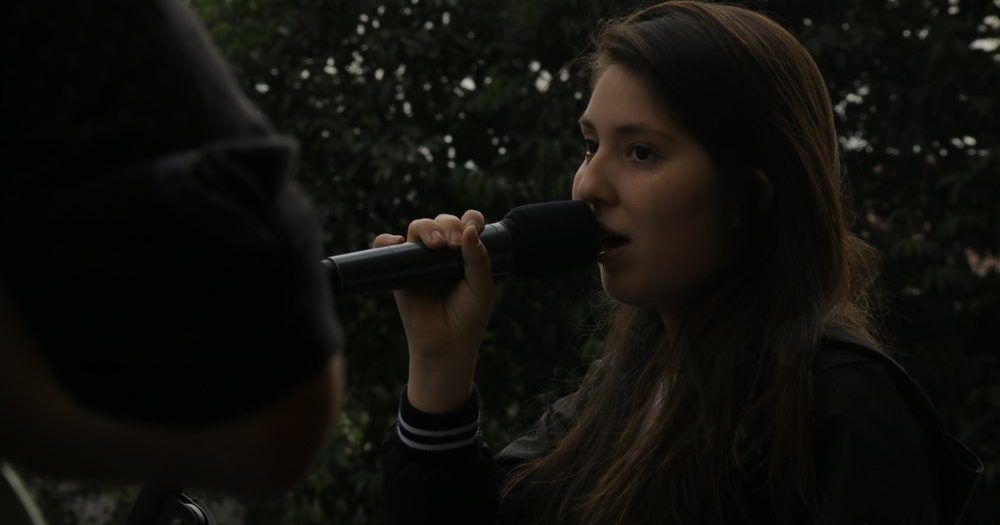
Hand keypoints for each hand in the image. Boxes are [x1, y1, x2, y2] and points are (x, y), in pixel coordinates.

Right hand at [372, 210, 492, 412]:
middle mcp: (443, 252)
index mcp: (466, 252)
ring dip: (426, 228)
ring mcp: (419, 260)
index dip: (471, 219)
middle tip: (453, 245)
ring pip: (417, 228)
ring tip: (435, 245)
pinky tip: (398, 242)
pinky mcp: (399, 271)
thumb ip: (478, 259)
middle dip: (448, 226)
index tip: (474, 230)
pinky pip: (386, 247)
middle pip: (442, 222)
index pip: (467, 223)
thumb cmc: (468, 317)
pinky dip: (386, 239)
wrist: (446, 345)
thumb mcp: (481, 287)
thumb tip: (469, 230)